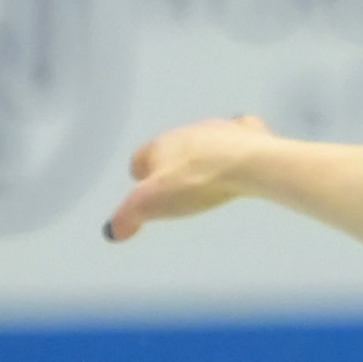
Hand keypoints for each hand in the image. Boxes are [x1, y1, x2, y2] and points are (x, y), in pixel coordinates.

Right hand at [106, 115, 280, 241]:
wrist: (249, 163)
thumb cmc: (196, 182)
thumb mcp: (151, 204)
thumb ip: (127, 216)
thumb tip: (112, 231)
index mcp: (160, 145)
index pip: (141, 158)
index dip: (140, 174)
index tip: (143, 190)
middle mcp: (188, 132)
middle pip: (173, 148)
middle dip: (172, 165)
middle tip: (177, 186)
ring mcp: (221, 130)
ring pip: (206, 141)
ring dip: (204, 156)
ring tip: (207, 176)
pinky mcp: (250, 133)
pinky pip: (240, 136)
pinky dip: (238, 147)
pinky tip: (242, 160)